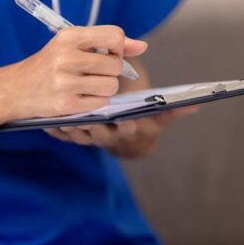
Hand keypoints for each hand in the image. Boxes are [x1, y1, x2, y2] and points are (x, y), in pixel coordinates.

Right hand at [0, 26, 146, 120]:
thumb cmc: (50, 64)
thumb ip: (108, 43)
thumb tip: (142, 47)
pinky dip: (96, 102)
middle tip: (94, 73)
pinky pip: (101, 103)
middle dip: (112, 72)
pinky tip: (80, 97)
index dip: (118, 48)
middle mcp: (66, 57)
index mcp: (69, 36)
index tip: (107, 54)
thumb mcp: (73, 44)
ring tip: (87, 85)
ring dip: (105, 88)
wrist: (15, 88)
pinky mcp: (65, 105)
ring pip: (112, 86)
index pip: (115, 36)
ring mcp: (64, 82)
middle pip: (116, 64)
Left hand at [45, 107, 197, 158]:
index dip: (127, 124)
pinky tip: (47, 121)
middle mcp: (109, 136)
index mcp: (129, 130)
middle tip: (87, 114)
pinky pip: (62, 135)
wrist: (126, 139)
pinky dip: (55, 130)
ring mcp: (91, 138)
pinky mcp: (74, 136)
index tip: (126, 117)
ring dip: (71, 127)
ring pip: (79, 135)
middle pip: (100, 133)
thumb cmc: (143, 121)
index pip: (128, 129)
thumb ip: (174, 110)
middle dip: (94, 125)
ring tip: (62, 115)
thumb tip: (196, 105)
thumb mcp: (159, 119)